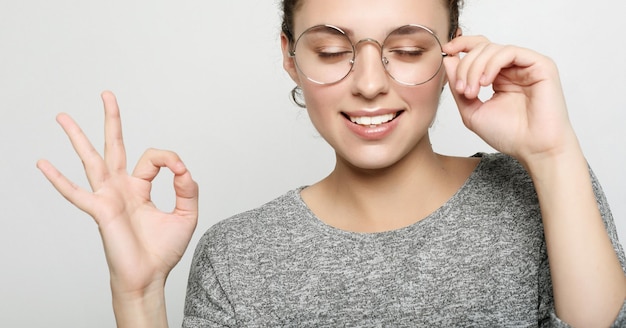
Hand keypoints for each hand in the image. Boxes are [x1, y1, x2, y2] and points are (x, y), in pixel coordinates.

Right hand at [37, 91, 198, 298]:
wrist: (150, 276)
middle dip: (111, 119)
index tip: (180, 170)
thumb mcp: (186, 214)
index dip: (170, 159)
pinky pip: (76, 193)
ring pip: (91, 160)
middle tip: (106, 94)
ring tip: (63, 116)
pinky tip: (43, 163)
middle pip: (114, 146)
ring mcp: (108, 197)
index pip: (153, 158)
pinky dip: (59, 179)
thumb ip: (187, 188)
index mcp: (140, 187)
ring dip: (77, 137)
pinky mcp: (100, 211)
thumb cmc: (163, 249)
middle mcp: (121, 187)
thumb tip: (182, 166)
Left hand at [442, 36, 579, 164]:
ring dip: (475, 67)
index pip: (479, 50)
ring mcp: (527, 65)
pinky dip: (492, 63)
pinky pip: (510, 52)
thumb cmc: (508, 135)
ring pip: (493, 49)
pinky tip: (486, 82)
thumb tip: (448, 60)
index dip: (461, 45)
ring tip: (472, 91)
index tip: (445, 52)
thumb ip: (458, 87)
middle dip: (465, 66)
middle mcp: (513, 68)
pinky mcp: (541, 65)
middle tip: (462, 89)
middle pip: (482, 48)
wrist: (534, 149)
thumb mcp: (471, 111)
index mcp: (498, 77)